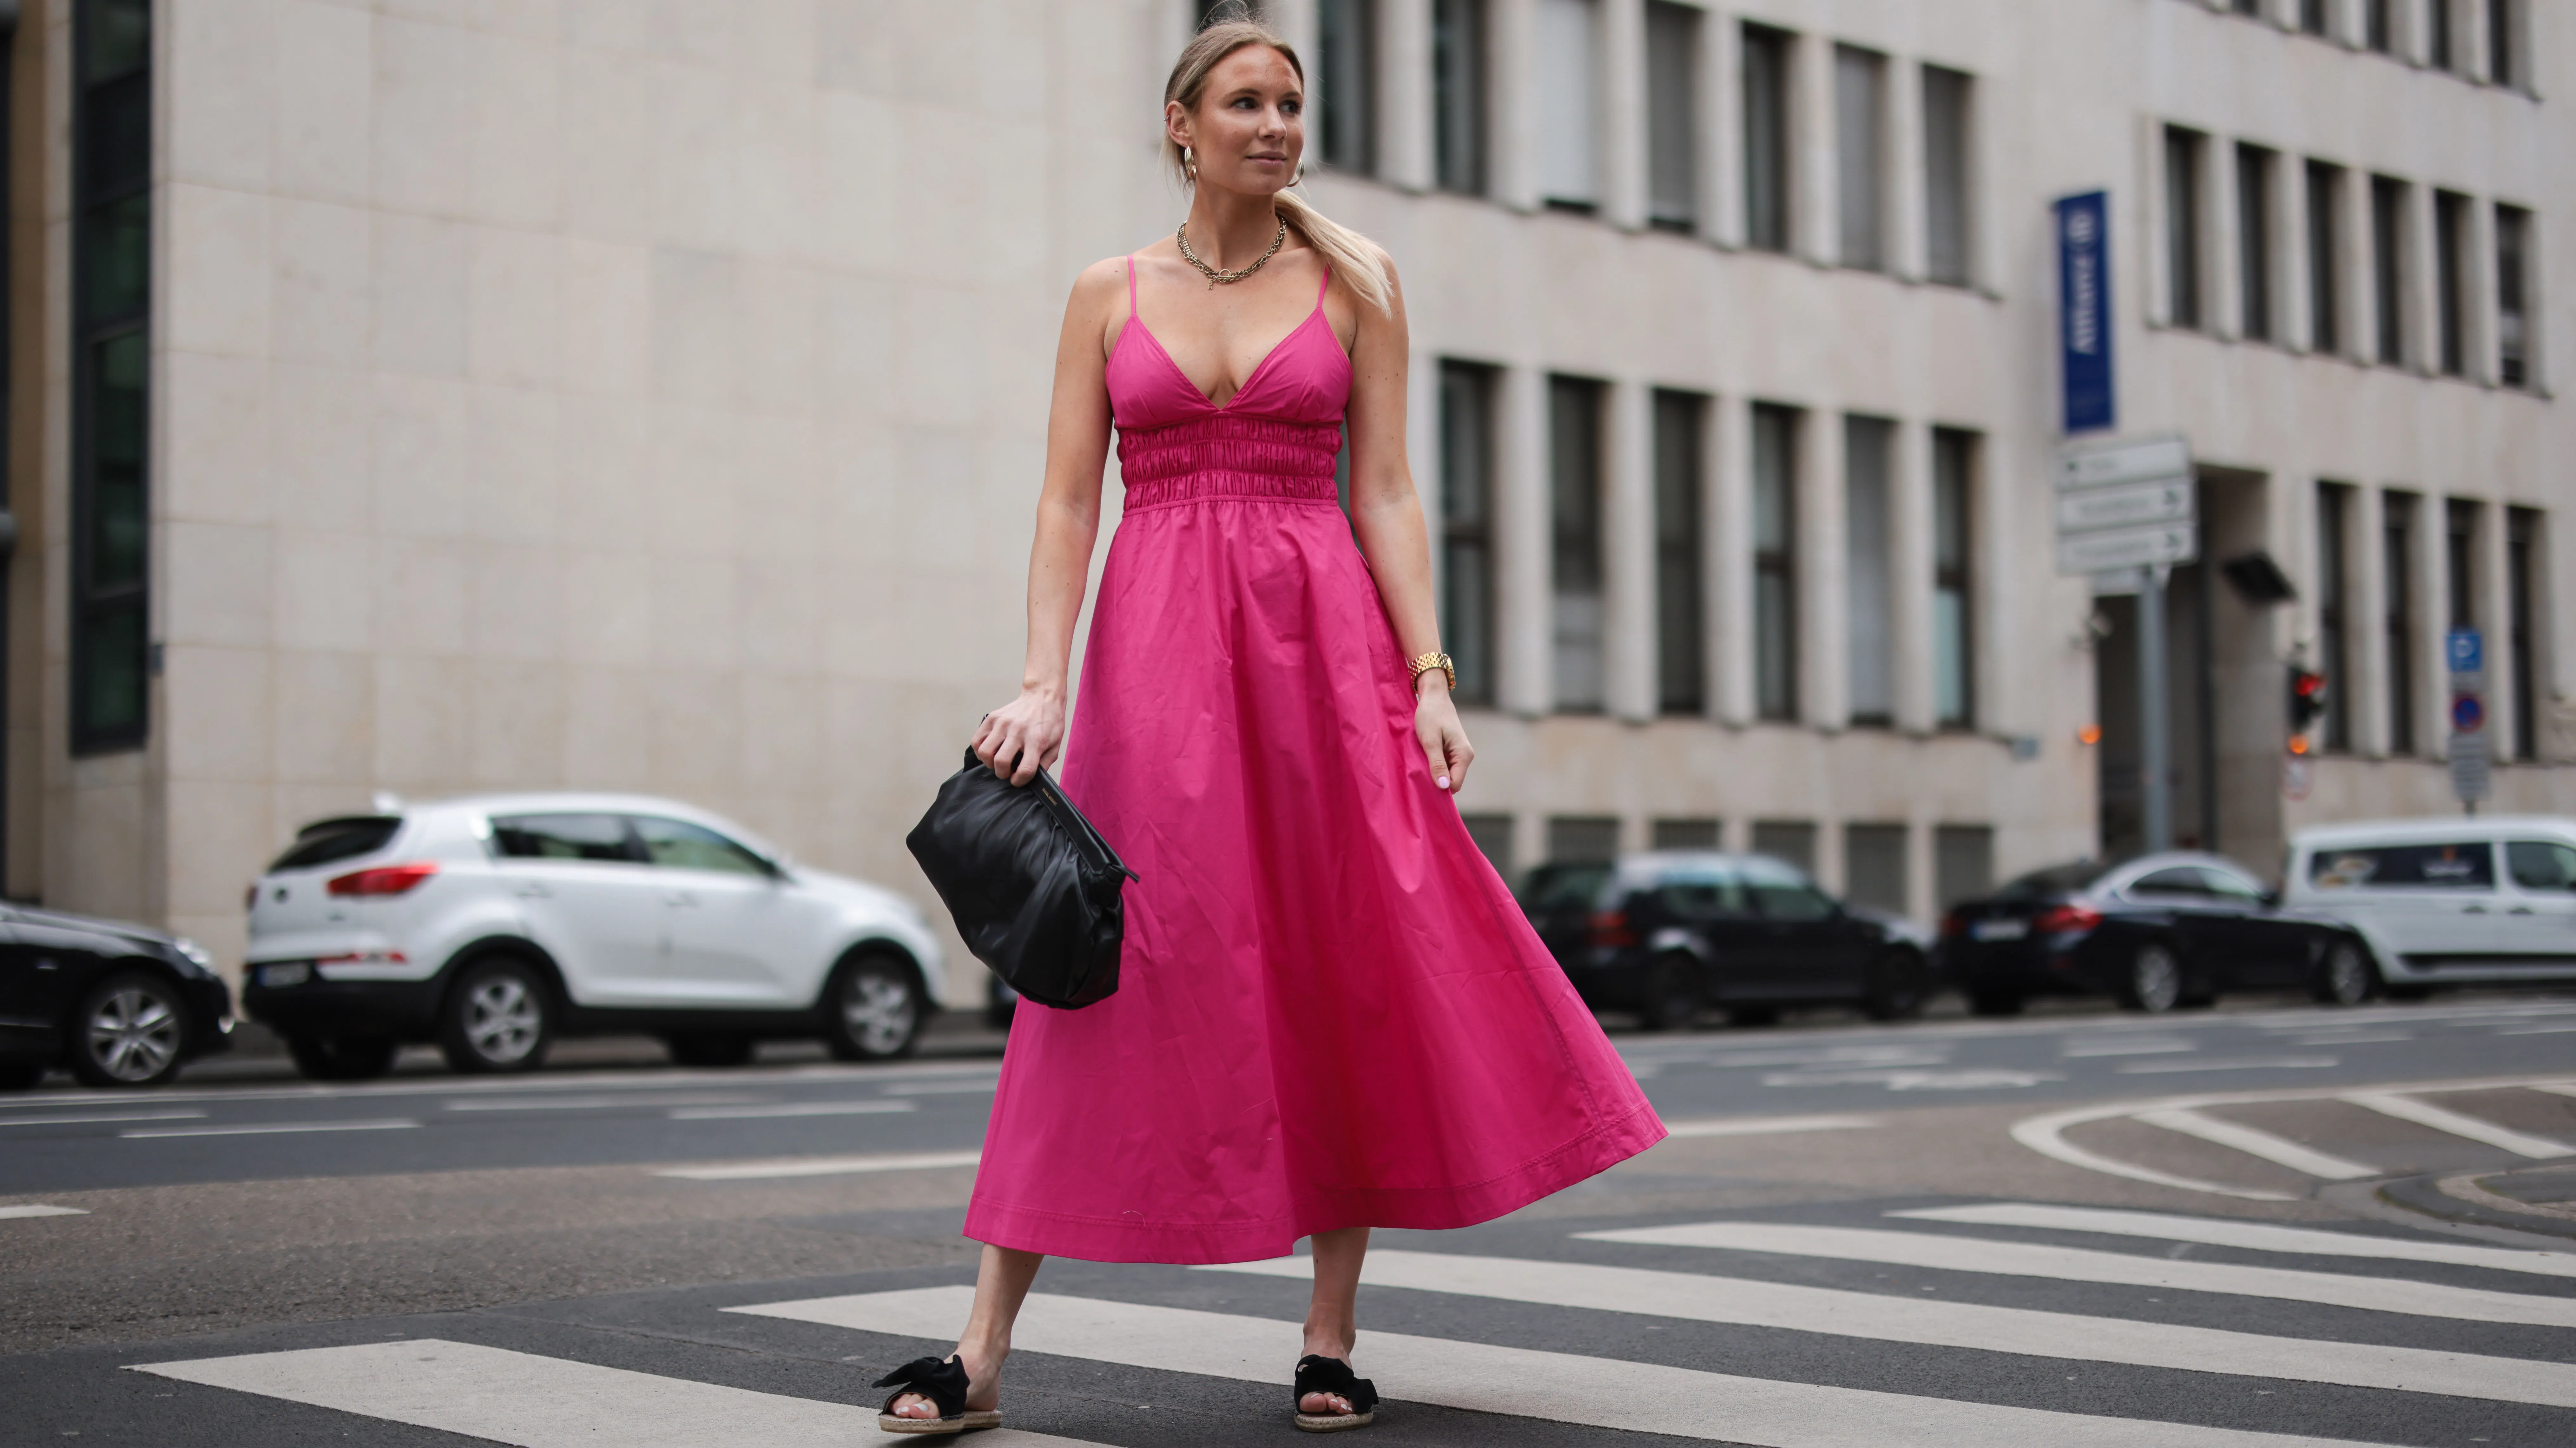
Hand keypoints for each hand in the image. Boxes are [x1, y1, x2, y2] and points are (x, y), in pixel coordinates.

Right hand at [971, 689, 1066, 786]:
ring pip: (984, 752)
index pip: (1024, 769)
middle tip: (1007, 771)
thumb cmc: (1049, 722)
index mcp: (1036, 739)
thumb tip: (1031, 780)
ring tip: (998, 761)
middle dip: (1002, 773)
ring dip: (989, 763)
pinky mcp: (992, 718)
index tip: (1018, 780)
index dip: (1019, 780)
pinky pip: (976, 740)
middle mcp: (1018, 731)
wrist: (1041, 697)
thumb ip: (1044, 764)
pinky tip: (990, 751)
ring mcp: (1002, 723)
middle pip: (1001, 762)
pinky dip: (980, 751)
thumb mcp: (1055, 745)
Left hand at [1413, 679, 1472, 793]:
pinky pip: (1445, 765)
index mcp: (1464, 755)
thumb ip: (1437, 764)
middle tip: (1419, 769)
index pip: (1455, 784)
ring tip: (1421, 760)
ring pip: (1447, 774)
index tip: (1423, 781)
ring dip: (1434, 771)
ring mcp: (1459, 754)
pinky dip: (1434, 764)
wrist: (1433, 697)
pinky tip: (1424, 756)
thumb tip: (1444, 787)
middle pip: (1452, 781)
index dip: (1440, 787)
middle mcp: (1465, 756)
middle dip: (1437, 780)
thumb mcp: (1430, 740)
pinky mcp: (1452, 751)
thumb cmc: (1430, 715)